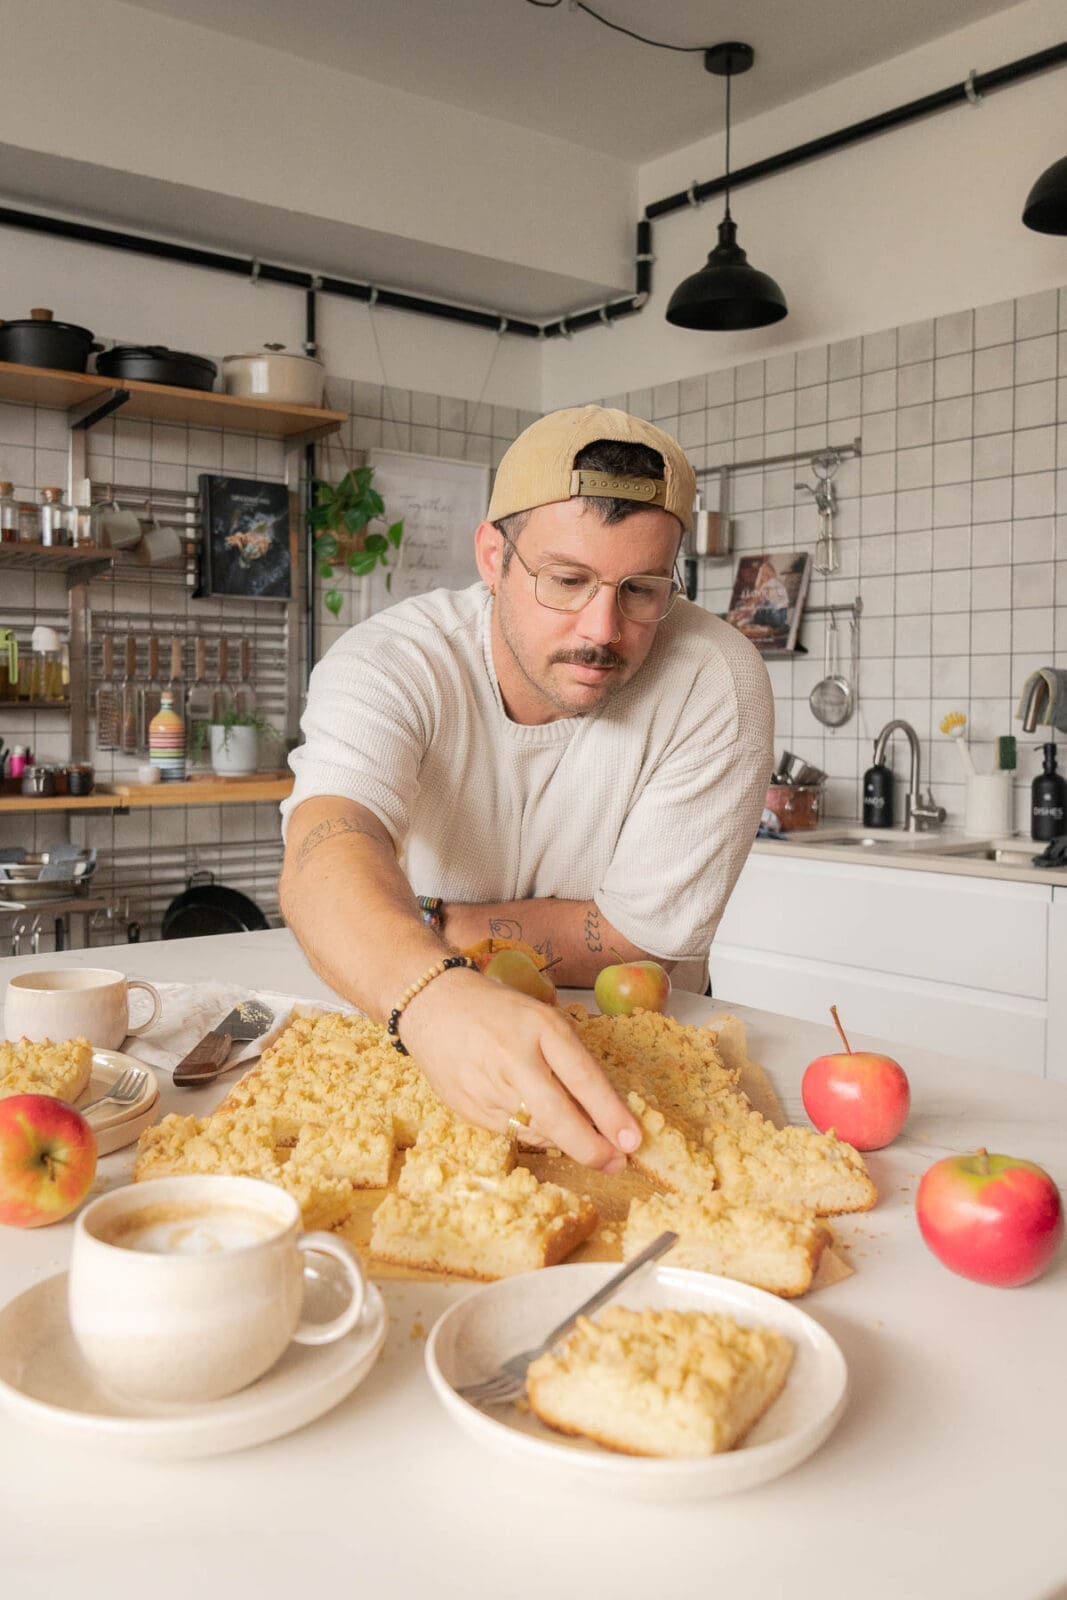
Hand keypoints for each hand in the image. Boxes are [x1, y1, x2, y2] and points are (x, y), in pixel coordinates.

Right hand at [399, 968, 640, 1172]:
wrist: (432, 1003)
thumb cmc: (499, 1011)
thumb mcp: (543, 1021)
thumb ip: (571, 1062)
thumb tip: (605, 1115)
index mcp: (540, 1027)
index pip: (583, 1077)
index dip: (611, 1114)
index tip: (632, 1140)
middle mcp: (513, 1058)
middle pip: (557, 1116)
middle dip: (590, 1148)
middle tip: (615, 1163)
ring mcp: (487, 1087)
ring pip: (537, 1130)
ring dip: (564, 1140)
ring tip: (580, 1137)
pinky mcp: (468, 1109)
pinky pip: (512, 1133)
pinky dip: (533, 1133)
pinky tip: (539, 1121)